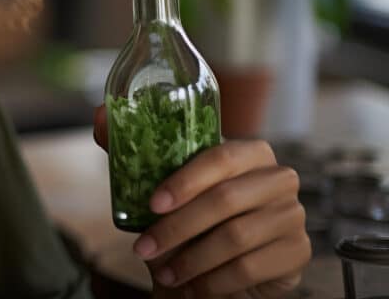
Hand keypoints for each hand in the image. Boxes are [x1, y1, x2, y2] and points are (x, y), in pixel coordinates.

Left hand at [93, 106, 310, 297]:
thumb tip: (99, 115)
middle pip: (225, 200)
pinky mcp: (297, 252)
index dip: (184, 181)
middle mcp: (279, 178)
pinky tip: (192, 285)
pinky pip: (252, 268)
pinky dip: (214, 280)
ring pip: (236, 237)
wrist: (219, 269)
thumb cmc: (190, 221)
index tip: (151, 204)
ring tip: (163, 272)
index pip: (220, 156)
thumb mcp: (161, 187)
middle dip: (176, 228)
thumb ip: (133, 151)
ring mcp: (293, 215)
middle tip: (143, 249)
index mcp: (249, 152)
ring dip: (191, 259)